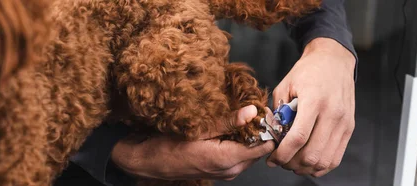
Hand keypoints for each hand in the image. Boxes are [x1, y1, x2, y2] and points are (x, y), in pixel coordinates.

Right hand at [111, 105, 274, 179]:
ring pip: (250, 153)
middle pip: (259, 149)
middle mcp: (230, 170)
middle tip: (254, 110)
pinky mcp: (221, 170)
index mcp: (227, 159)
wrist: (150, 162)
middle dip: (259, 131)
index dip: (266, 128)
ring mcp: (226, 172)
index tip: (263, 112)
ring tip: (241, 118)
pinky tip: (230, 129)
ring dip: (249, 137)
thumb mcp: (198, 129)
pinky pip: (240, 156)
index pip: (264, 146)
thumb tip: (251, 111)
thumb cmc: (168, 146)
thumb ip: (227, 121)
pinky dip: (240, 143)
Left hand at [267, 38, 355, 176]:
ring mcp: (344, 123)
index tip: (272, 159)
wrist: (334, 60)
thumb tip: (272, 136)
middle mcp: (333, 114)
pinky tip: (308, 163)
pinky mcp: (349, 128)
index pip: (299, 137)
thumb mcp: (285, 85)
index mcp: (314, 101)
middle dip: (292, 163)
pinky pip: (336, 157)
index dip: (283, 154)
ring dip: (306, 168)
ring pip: (325, 160)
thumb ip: (278, 111)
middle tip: (280, 161)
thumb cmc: (307, 71)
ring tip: (293, 163)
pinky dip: (321, 166)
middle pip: (312, 153)